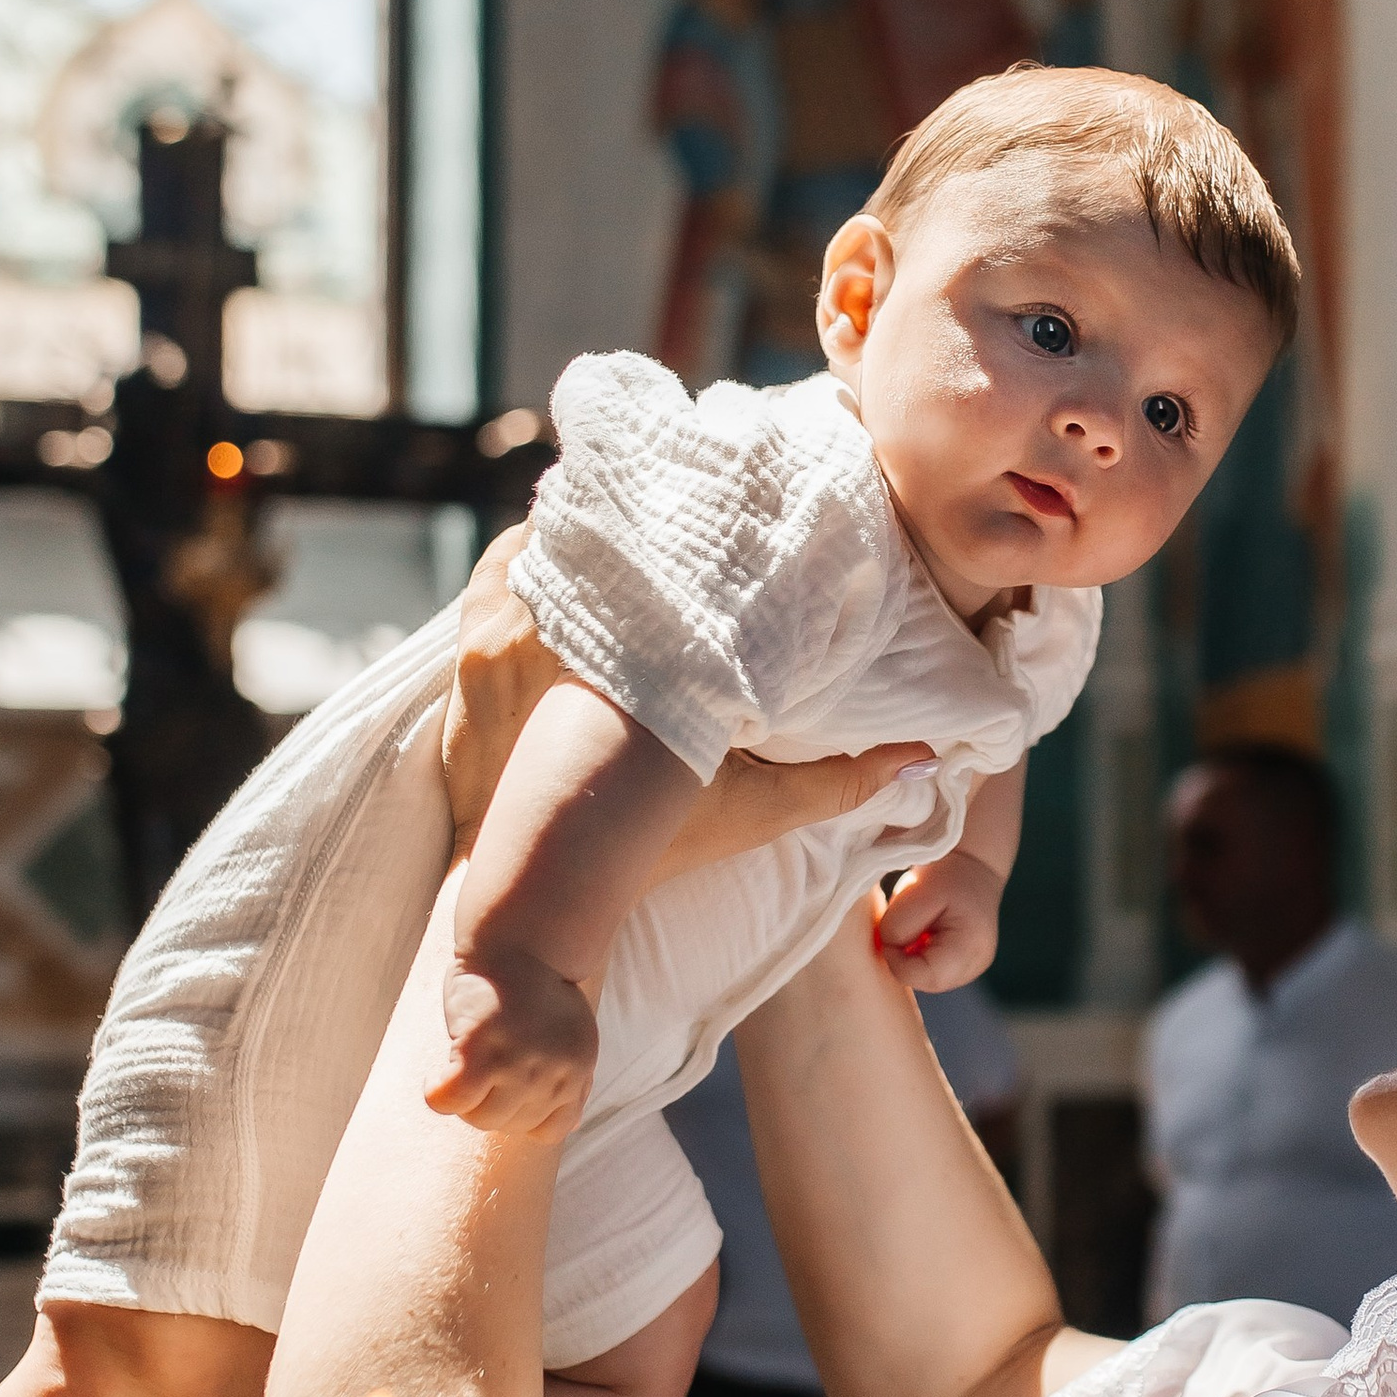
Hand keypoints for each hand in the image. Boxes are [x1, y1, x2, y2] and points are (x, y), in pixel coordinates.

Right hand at [426, 942, 599, 1137]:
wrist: (521, 939)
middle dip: (490, 1099)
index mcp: (577, 1070)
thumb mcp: (569, 1038)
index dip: (524, 1113)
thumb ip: (569, 1080)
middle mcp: (553, 1074)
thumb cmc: (538, 989)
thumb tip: (569, 1123)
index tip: (512, 1081)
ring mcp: (518, 1065)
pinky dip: (437, 1091)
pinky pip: (449, 1100)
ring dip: (465, 1095)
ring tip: (465, 1059)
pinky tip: (439, 1072)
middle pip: (507, 1125)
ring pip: (478, 1118)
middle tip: (484, 1061)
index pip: (550, 1130)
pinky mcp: (479, 1052)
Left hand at [444, 532, 932, 869]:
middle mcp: (569, 629)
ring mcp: (505, 633)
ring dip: (589, 532)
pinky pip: (500, 568)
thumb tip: (926, 755)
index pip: (670, 551)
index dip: (699, 516)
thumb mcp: (750, 812)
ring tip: (631, 523)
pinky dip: (534, 556)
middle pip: (608, 526)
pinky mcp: (470, 651)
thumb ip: (838, 783)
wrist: (530, 896)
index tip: (727, 499)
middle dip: (644, 512)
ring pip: (550, 537)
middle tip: (683, 502)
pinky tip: (567, 558)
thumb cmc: (647, 851)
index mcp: (642, 656)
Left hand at [873, 848, 1002, 990]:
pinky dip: (918, 955)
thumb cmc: (948, 875)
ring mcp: (971, 969)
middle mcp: (975, 965)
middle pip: (922, 981)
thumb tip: (888, 949)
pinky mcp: (963, 967)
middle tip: (904, 925)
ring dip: (910, 956)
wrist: (974, 866)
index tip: (892, 930)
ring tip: (919, 926)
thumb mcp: (918, 892)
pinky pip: (930, 971)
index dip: (895, 958)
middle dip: (903, 958)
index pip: (919, 976)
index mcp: (969, 948)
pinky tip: (924, 933)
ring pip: (924, 979)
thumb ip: (898, 925)